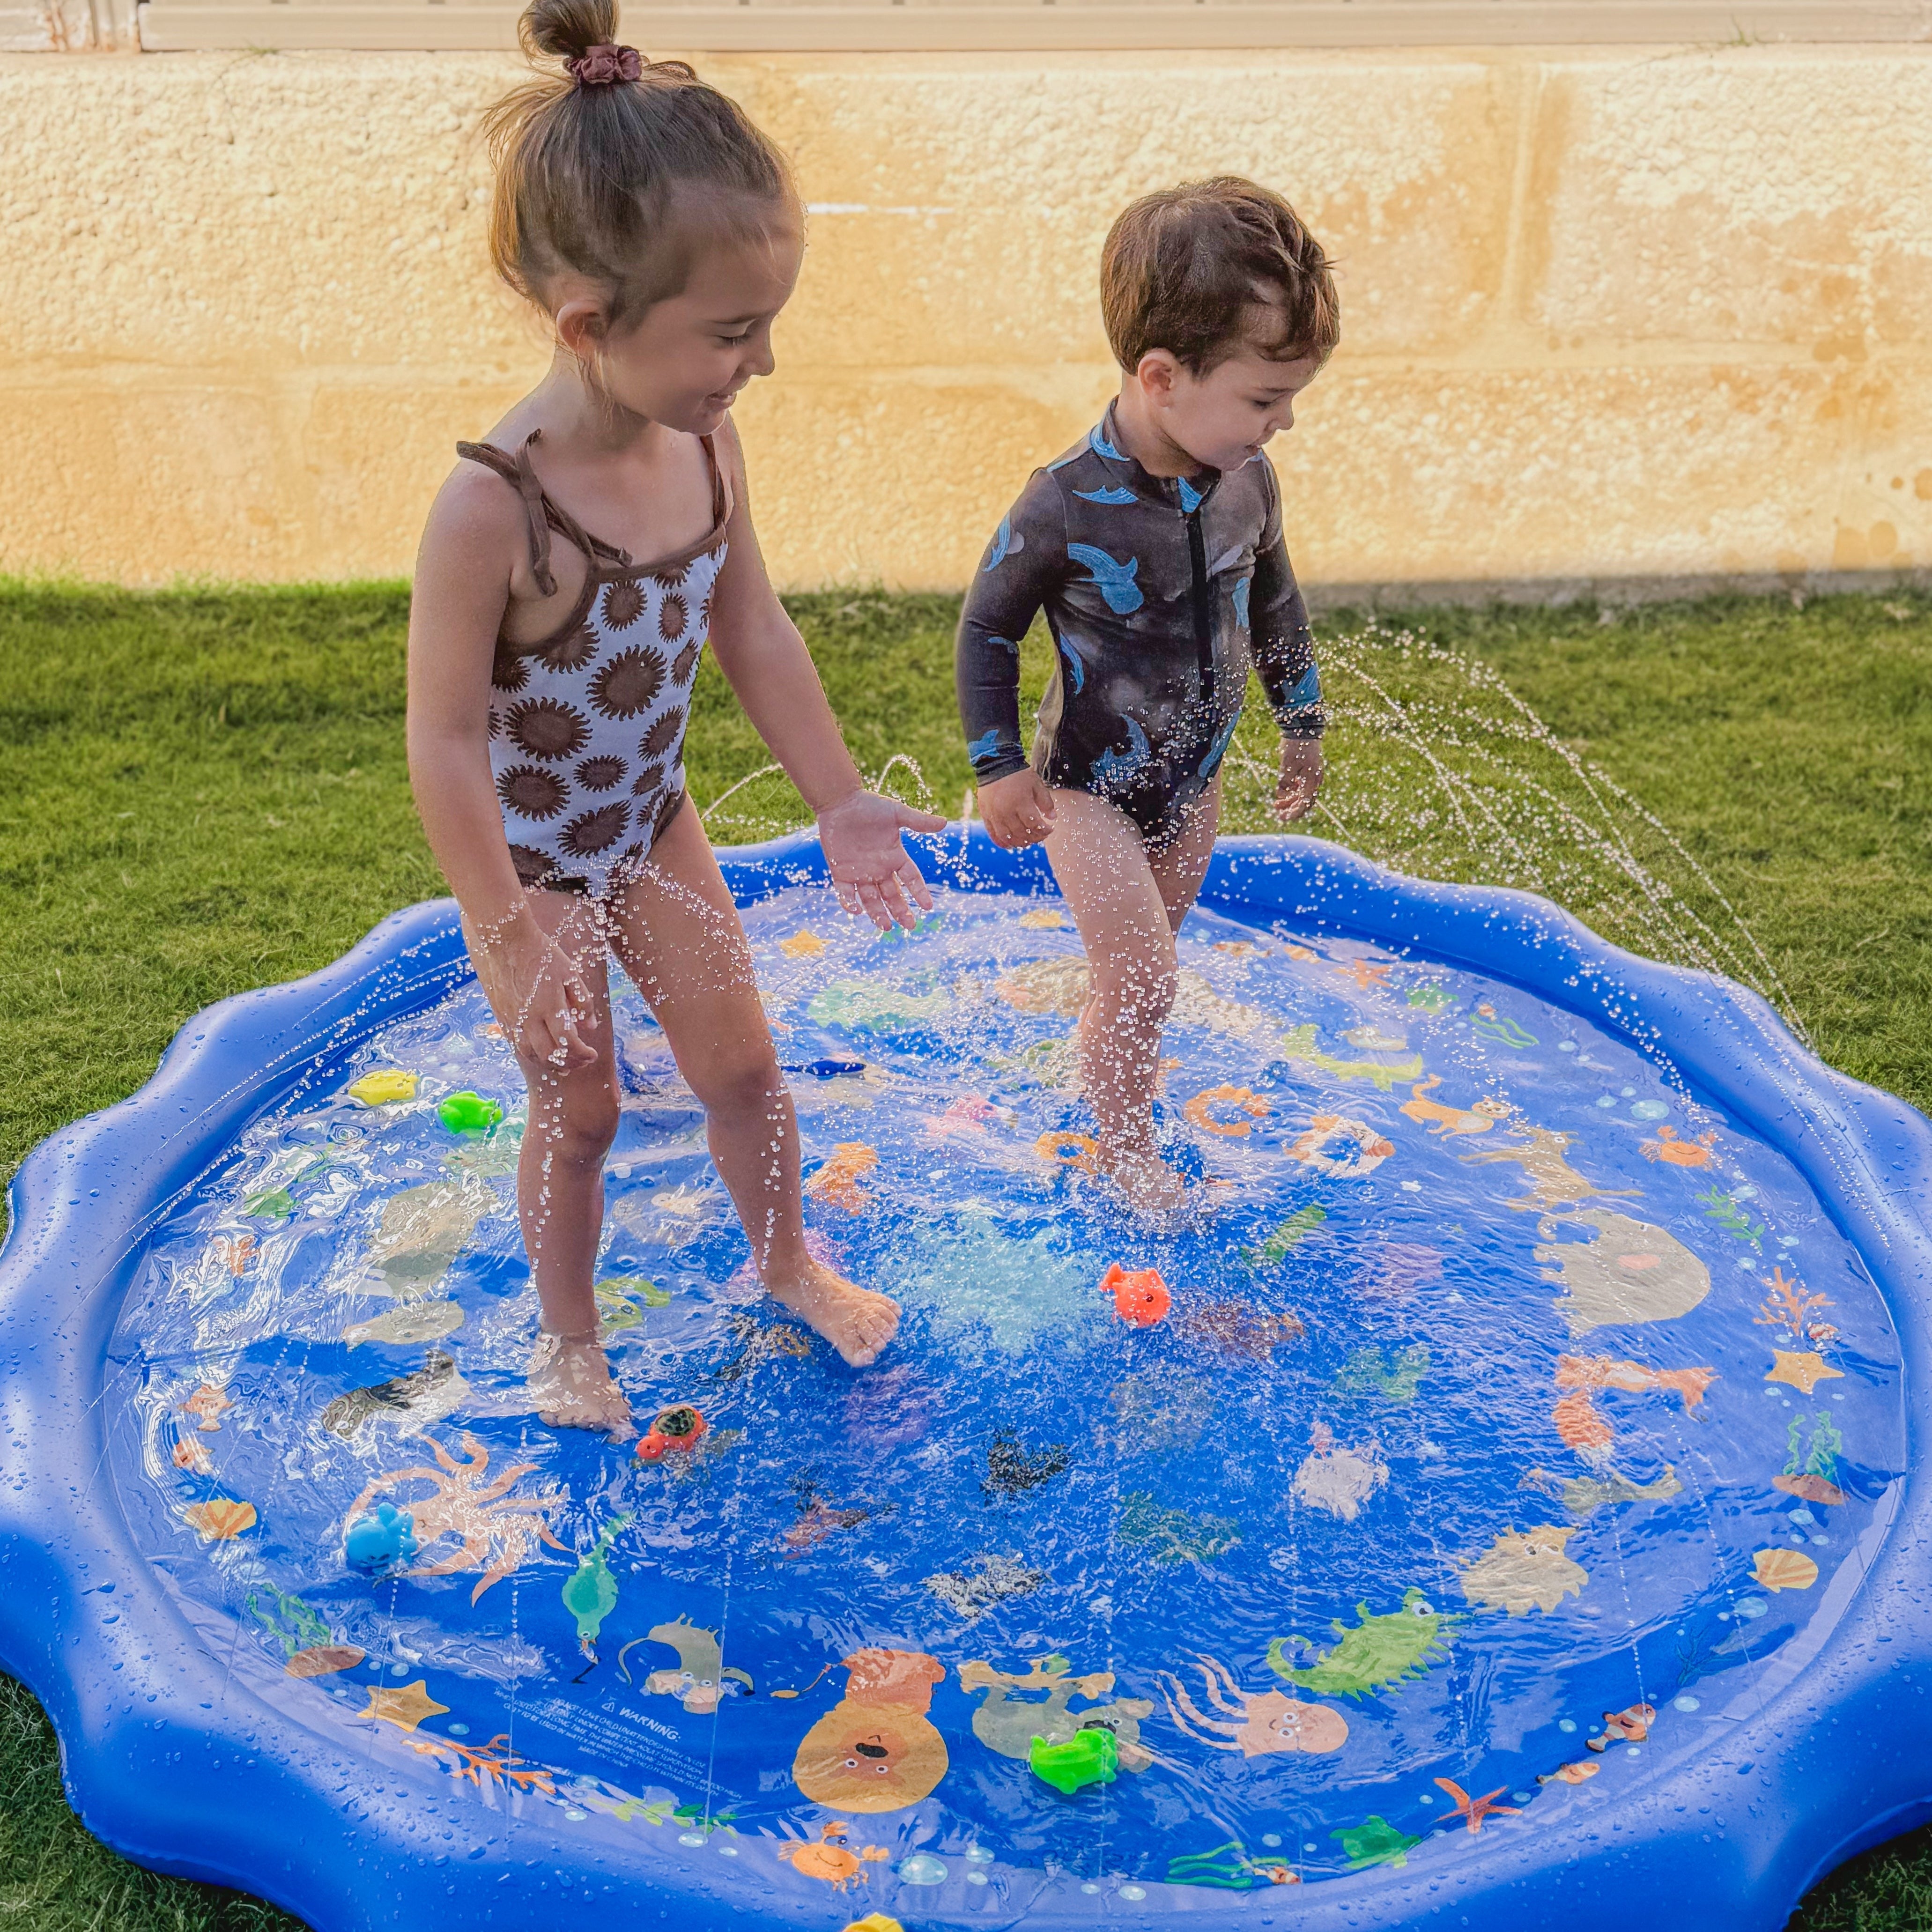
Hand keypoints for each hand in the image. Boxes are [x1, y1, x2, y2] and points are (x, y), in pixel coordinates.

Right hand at [467, 912, 596, 1069]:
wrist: (506, 940)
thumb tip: (590, 1026)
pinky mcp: (501, 1015)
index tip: (592, 1055)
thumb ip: (582, 1001)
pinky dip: (530, 1053)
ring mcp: (512, 1018)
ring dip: (548, 1063)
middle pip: (548, 1054)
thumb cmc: (542, 954)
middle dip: (568, 1064)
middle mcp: (529, 1017)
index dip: (582, 1054)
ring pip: (529, 1053)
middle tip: (581, 1063)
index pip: (568, 1041)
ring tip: (562, 1065)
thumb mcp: (570, 973)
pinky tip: (540, 1052)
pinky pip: (515, 1043)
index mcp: (549, 1005)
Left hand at [818, 789, 949, 929]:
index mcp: (894, 856)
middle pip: (892, 895)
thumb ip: (918, 821)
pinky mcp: (840, 872)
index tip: (928, 906)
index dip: (919, 892)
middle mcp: (879, 868)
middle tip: (909, 926)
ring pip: (870, 899)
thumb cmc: (869, 805)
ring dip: (878, 913)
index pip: (911, 878)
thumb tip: (945, 823)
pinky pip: (845, 892)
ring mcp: (859, 872)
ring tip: (885, 927)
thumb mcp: (896, 813)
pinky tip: (856, 911)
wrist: (840, 801)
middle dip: (900, 910)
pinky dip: (849, 903)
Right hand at [977, 769, 1056, 849]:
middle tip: (1042, 835)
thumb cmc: (1018, 775)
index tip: (1050, 828)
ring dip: (1021, 843)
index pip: (1035, 825)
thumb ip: (1046, 802)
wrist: (995, 766)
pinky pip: (994, 836)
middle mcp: (1006, 812)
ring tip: (1029, 840)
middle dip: (1035, 838)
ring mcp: (995, 816)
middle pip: (1022, 834)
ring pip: (1009, 838)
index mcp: (1021, 803)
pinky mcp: (986, 817)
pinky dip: (1004, 843)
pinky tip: (1012, 844)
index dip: (1045, 830)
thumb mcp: (1036, 784)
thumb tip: (1053, 817)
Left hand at [1275, 738, 1322, 822]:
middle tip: (1278, 813)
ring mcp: (1313, 775)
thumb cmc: (1294, 747)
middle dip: (1291, 808)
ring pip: (1303, 794)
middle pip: (1305, 801)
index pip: (1305, 803)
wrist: (1302, 728)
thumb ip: (1284, 783)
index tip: (1283, 818)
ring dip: (1291, 800)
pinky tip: (1283, 793)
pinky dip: (1293, 791)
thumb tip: (1281, 795)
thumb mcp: (1285, 766)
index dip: (1294, 813)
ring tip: (1277, 804)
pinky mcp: (1310, 771)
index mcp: (1312, 780)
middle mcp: (1315, 780)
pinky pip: (1303, 786)